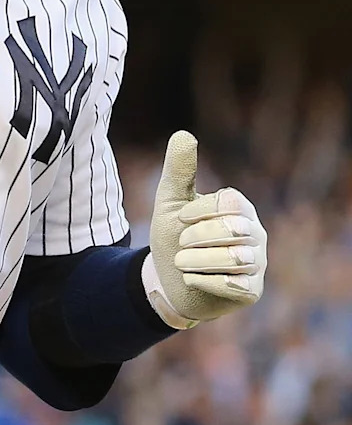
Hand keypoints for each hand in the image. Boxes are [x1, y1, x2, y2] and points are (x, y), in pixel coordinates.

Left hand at [147, 131, 266, 328]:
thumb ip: (179, 170)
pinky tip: (192, 279)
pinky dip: (205, 282)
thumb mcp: (170, 201)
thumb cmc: (173, 237)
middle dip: (198, 237)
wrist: (168, 281)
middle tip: (180, 244)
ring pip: (235, 258)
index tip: (179, 218)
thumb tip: (183, 134)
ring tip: (181, 262)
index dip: (200, 210)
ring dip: (198, 261)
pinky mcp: (252, 291)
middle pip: (234, 229)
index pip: (230, 202)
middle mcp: (255, 233)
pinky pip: (235, 285)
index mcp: (240, 208)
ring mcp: (257, 263)